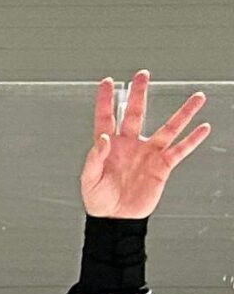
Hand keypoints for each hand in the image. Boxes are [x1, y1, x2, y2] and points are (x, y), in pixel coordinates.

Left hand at [81, 71, 207, 218]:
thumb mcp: (89, 181)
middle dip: (139, 94)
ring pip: (169, 128)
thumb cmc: (99, 200)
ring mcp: (148, 153)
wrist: (116, 219)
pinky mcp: (162, 166)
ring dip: (184, 113)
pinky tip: (203, 127)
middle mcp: (131, 144)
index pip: (107, 118)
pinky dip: (192, 140)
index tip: (107, 81)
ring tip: (198, 97)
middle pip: (136, 113)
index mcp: (110, 146)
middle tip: (143, 74)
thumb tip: (103, 137)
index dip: (105, 101)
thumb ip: (94, 159)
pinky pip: (180, 150)